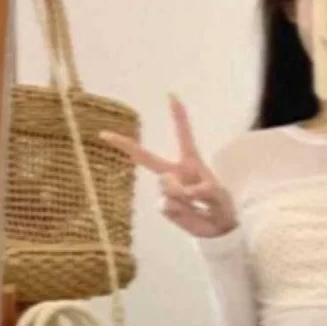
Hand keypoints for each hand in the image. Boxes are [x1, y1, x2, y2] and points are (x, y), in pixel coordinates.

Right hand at [100, 96, 236, 238]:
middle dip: (125, 145)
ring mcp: (168, 190)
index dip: (179, 117)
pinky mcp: (165, 206)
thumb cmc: (222, 207)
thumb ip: (205, 191)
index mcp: (191, 163)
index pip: (184, 137)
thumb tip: (187, 192)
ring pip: (166, 186)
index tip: (172, 96)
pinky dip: (180, 210)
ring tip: (196, 204)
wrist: (218, 229)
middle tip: (104, 134)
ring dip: (182, 196)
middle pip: (146, 157)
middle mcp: (175, 173)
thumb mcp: (219, 195)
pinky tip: (189, 213)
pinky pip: (166, 205)